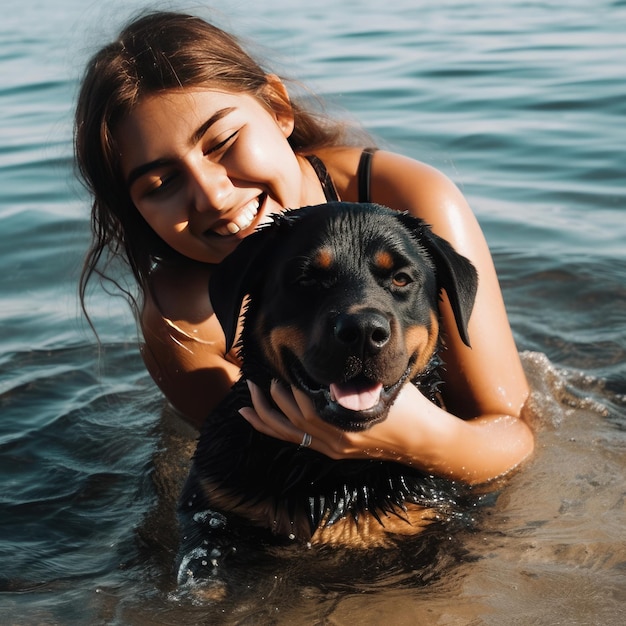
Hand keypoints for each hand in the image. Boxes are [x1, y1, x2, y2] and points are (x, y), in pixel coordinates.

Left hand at [239, 380, 427, 461]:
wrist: (424, 441)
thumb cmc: (409, 407)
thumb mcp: (384, 384)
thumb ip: (356, 378)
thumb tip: (331, 363)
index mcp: (349, 422)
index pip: (307, 406)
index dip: (289, 389)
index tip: (279, 370)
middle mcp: (337, 440)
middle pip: (294, 419)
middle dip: (271, 398)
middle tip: (256, 379)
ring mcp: (334, 449)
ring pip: (291, 435)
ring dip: (266, 417)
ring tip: (247, 399)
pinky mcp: (334, 453)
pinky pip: (298, 443)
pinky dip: (276, 431)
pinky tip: (260, 422)